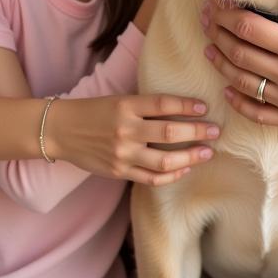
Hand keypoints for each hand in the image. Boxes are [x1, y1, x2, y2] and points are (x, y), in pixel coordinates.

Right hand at [46, 93, 219, 184]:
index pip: (163, 104)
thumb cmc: (93, 111)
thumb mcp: (118, 100)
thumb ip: (144, 106)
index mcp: (125, 105)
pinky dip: (171, 175)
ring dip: (190, 157)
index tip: (205, 106)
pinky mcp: (119, 172)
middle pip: (169, 133)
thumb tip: (180, 109)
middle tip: (216, 131)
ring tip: (207, 152)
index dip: (187, 105)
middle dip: (197, 132)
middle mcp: (125, 129)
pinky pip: (151, 178)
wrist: (61, 131)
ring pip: (164, 160)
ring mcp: (122, 153)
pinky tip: (185, 169)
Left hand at [200, 0, 277, 129]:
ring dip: (220, 63)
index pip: (248, 29)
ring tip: (209, 48)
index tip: (214, 6)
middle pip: (239, 54)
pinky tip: (227, 84)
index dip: (224, 16)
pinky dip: (238, 100)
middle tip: (206, 20)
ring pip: (243, 83)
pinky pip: (258, 113)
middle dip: (216, 34)